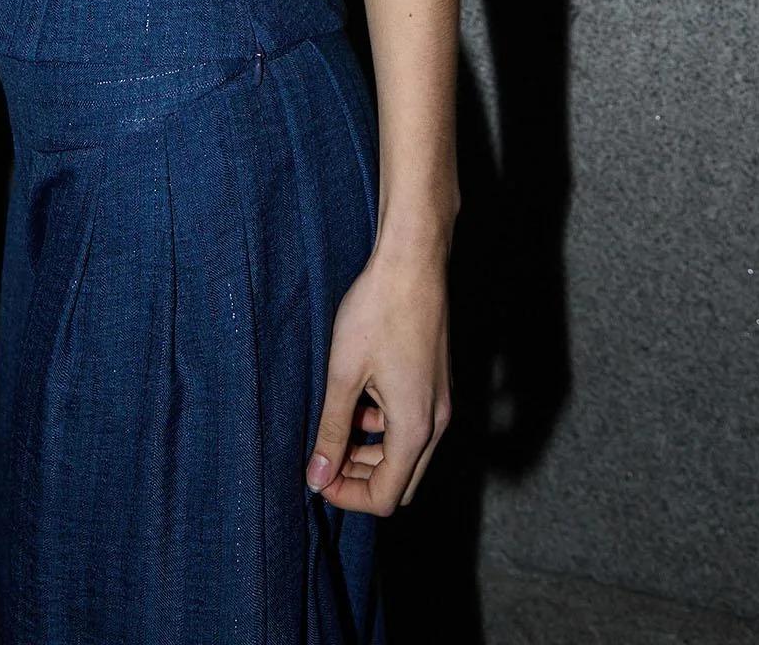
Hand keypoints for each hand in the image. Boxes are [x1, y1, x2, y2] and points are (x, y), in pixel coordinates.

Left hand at [305, 240, 450, 513]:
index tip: (317, 476)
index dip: (347, 496)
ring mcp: (441, 401)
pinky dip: (386, 428)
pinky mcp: (438, 383)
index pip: (385, 497)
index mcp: (415, 428)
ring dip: (373, 454)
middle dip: (361, 479)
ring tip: (336, 427)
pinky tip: (361, 400)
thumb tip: (317, 477)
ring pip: (409, 454)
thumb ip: (331, 431)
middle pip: (401, 482)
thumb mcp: (344, 374)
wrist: (413, 261)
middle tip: (325, 458)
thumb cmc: (378, 312)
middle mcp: (437, 422)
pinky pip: (414, 426)